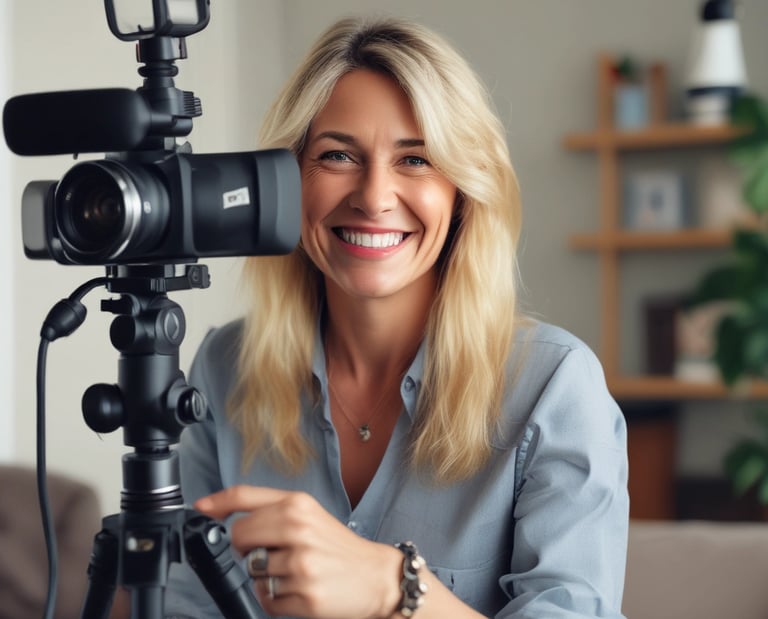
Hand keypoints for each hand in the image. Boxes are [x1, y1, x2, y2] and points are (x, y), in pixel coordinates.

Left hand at [194, 485, 402, 618]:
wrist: (377, 576)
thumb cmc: (338, 546)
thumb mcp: (309, 514)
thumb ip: (269, 510)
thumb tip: (219, 512)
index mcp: (298, 505)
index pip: (244, 497)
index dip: (216, 503)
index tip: (200, 509)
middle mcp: (299, 530)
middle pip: (239, 537)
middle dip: (247, 549)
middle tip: (271, 553)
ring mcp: (302, 564)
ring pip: (252, 573)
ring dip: (265, 578)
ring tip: (293, 573)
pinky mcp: (306, 596)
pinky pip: (267, 600)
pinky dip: (277, 600)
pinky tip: (298, 590)